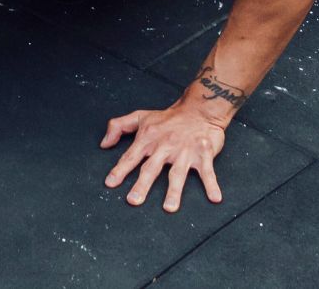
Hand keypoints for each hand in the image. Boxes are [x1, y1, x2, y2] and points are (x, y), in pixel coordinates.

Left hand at [101, 101, 227, 211]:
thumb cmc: (168, 117)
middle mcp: (165, 146)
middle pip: (151, 168)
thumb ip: (118, 126)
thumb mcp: (140, 116)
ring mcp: (184, 151)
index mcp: (149, 139)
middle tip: (133, 200)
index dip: (120, 170)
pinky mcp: (203, 154)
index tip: (110, 183)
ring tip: (169, 208)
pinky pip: (207, 171)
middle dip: (142, 185)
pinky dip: (211, 184)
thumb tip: (104, 143)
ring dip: (174, 191)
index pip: (131, 156)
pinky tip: (215, 197)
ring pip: (177, 174)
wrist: (198, 109)